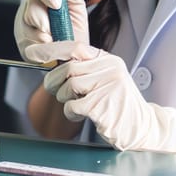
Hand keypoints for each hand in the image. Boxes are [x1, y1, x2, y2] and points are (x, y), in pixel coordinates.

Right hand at [14, 0, 88, 59]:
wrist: (74, 57)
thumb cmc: (74, 30)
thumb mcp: (76, 8)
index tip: (57, 4)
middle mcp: (28, 7)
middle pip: (30, 5)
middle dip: (46, 18)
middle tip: (56, 27)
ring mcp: (22, 27)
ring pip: (28, 26)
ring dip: (47, 35)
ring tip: (56, 39)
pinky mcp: (22, 45)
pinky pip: (30, 44)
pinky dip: (44, 48)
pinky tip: (50, 48)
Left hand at [25, 41, 175, 150]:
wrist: (143, 128)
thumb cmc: (118, 104)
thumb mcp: (106, 79)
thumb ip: (86, 69)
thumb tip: (54, 63)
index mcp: (108, 60)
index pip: (75, 47)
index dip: (51, 50)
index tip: (32, 53)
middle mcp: (110, 69)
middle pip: (68, 68)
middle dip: (54, 81)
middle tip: (55, 90)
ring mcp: (108, 87)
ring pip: (69, 86)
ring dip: (64, 99)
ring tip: (75, 105)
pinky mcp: (102, 107)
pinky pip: (73, 106)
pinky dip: (70, 112)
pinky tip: (81, 115)